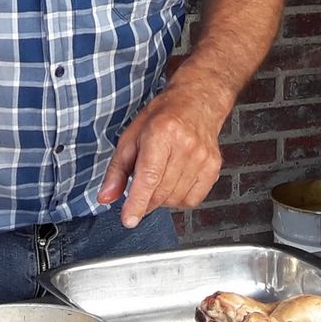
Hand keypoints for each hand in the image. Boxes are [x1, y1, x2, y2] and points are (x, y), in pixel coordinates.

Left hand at [98, 82, 227, 228]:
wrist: (197, 102)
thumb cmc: (163, 117)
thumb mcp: (131, 137)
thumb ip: (117, 170)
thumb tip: (106, 197)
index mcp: (161, 133)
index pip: (149, 177)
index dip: (137, 202)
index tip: (129, 219)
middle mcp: (185, 145)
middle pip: (161, 192)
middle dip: (145, 199)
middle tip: (141, 187)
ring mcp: (202, 157)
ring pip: (175, 199)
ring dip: (162, 199)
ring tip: (160, 177)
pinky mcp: (214, 167)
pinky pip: (193, 200)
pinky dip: (179, 199)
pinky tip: (174, 182)